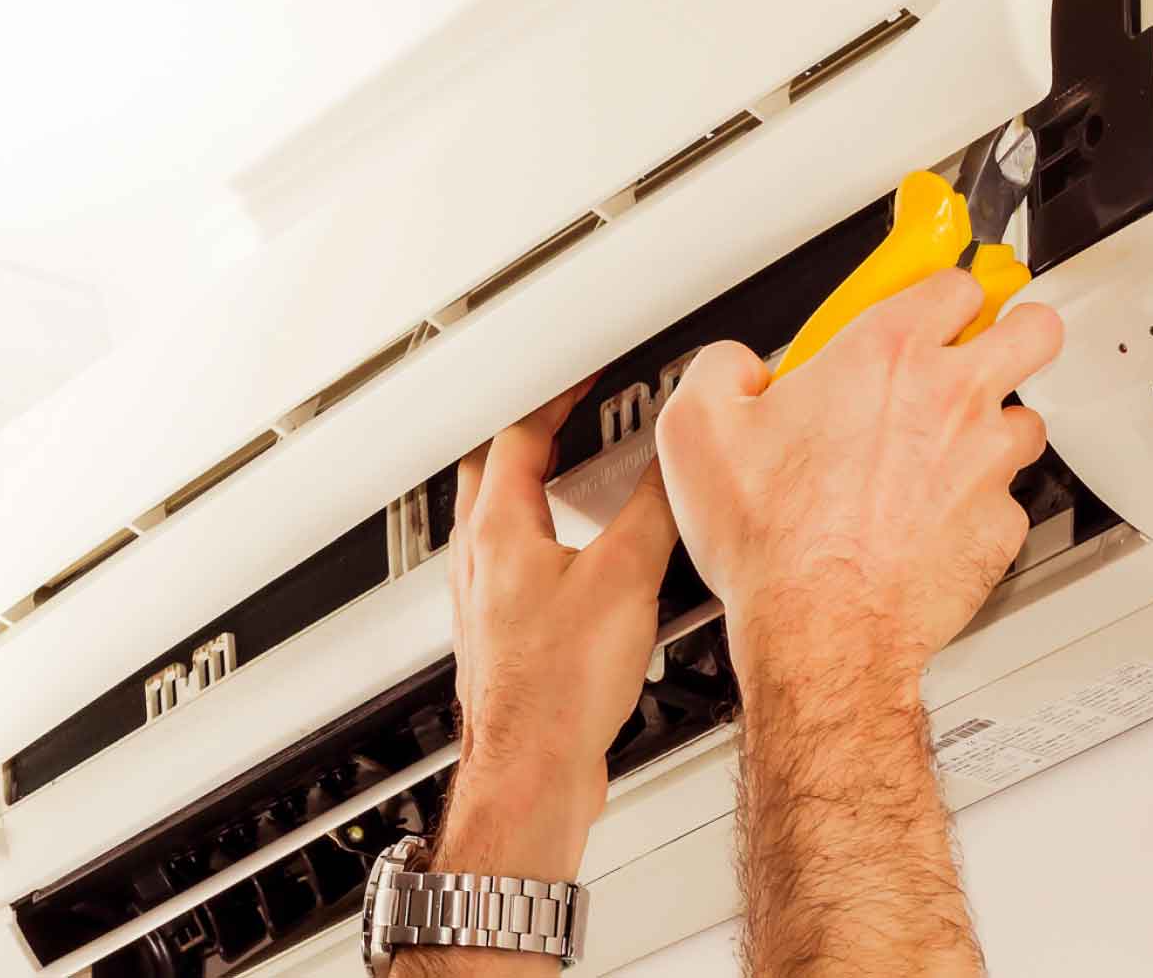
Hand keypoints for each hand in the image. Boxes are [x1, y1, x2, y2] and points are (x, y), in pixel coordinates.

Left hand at [438, 376, 678, 882]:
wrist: (534, 773)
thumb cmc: (557, 691)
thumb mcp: (626, 577)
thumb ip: (652, 507)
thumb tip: (674, 460)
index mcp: (498, 529)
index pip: (519, 434)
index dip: (557, 398)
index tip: (586, 380)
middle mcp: (478, 561)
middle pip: (491, 475)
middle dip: (530, 441)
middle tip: (568, 422)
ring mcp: (483, 602)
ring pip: (497, 526)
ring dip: (533, 496)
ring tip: (575, 487)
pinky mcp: (500, 641)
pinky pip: (513, 573)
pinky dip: (543, 551)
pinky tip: (577, 573)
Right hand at [653, 270, 1061, 696]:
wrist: (820, 632)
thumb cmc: (775, 542)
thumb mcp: (698, 429)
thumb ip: (721, 369)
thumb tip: (737, 366)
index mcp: (886, 354)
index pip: (952, 281)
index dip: (939, 290)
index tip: (928, 299)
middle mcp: (950, 398)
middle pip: (1032, 327)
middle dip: (1013, 329)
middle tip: (983, 346)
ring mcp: (985, 462)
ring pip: (1027, 417)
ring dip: (995, 424)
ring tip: (950, 444)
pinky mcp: (1000, 525)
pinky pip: (1009, 498)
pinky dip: (981, 503)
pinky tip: (939, 515)